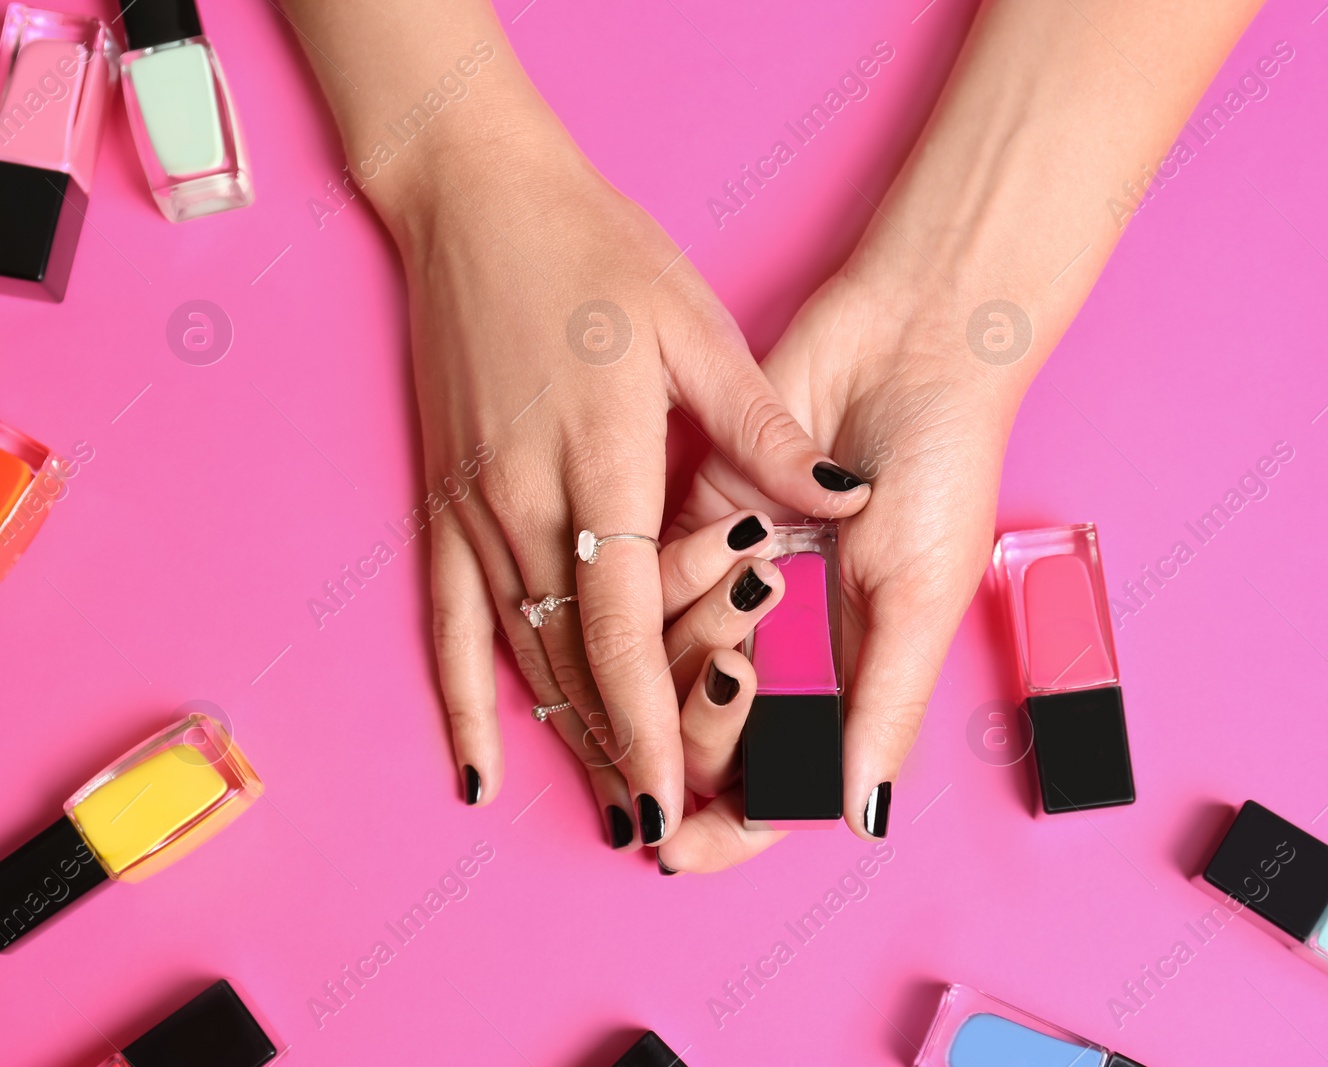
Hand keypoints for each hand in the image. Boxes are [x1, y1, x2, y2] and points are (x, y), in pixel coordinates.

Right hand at [383, 99, 868, 842]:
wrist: (471, 197)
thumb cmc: (590, 253)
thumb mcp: (695, 327)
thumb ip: (766, 430)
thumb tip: (847, 498)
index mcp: (600, 462)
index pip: (625, 625)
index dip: (648, 722)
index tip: (676, 798)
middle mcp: (525, 502)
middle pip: (574, 663)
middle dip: (620, 755)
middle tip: (660, 830)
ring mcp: (474, 506)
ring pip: (521, 656)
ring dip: (564, 742)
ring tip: (607, 812)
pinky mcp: (443, 500)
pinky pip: (447, 621)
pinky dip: (463, 700)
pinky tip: (479, 768)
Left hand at [661, 269, 1026, 869]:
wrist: (912, 347)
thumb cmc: (942, 471)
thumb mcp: (921, 599)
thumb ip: (884, 710)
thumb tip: (858, 822)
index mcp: (850, 670)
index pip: (781, 775)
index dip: (734, 822)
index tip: (683, 847)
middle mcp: (788, 636)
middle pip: (716, 730)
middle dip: (703, 738)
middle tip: (719, 702)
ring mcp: (741, 581)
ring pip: (676, 662)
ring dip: (691, 654)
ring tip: (734, 616)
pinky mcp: (701, 519)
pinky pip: (659, 583)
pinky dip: (675, 587)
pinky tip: (704, 565)